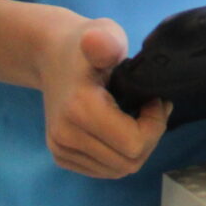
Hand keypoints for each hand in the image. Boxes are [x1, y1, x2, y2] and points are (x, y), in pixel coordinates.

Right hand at [37, 17, 167, 179]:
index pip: (135, 144)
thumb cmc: (85, 44)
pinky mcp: (61, 156)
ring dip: (136, 147)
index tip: (154, 99)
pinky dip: (120, 154)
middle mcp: (66, 136)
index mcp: (80, 110)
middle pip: (129, 162)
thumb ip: (106, 42)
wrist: (50, 55)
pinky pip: (104, 170)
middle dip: (149, 137)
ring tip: (137, 116)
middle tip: (150, 107)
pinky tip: (121, 128)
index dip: (155, 124)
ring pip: (118, 170)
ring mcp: (61, 149)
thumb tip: (95, 41)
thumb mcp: (103, 34)